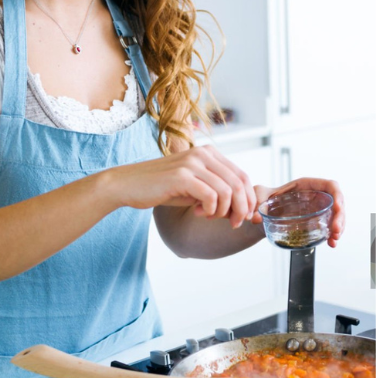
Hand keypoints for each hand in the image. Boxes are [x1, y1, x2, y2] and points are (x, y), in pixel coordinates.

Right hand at [106, 145, 256, 227]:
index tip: (246, 217)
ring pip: (228, 191)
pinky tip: (198, 213)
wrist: (128, 185)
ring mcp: (193, 163)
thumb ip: (218, 193)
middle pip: (239, 183)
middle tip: (234, 224)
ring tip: (209, 217)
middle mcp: (203, 153)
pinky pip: (211, 196)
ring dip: (224, 211)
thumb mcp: (195, 189)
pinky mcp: (182, 175)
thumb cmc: (163, 189)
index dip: (249, 199)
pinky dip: (211, 210)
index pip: (242, 175)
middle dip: (242, 208)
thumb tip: (243, 210)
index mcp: (209, 153)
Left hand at [253, 177, 345, 247]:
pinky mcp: (315, 224)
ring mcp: (317, 211)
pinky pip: (329, 228)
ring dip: (339, 228)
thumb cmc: (262, 201)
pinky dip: (332, 236)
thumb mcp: (259, 196)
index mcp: (306, 186)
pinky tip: (331, 244)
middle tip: (336, 231)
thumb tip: (256, 217)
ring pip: (336, 216)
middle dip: (340, 217)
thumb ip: (258, 201)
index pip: (329, 185)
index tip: (338, 207)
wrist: (258, 217)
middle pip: (336, 203)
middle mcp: (315, 197)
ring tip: (334, 240)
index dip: (337, 195)